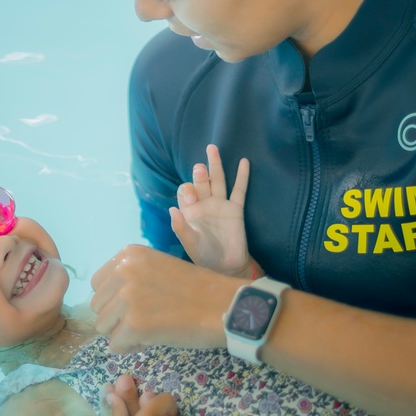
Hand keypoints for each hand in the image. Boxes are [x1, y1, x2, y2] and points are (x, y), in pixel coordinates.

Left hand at [91, 245, 241, 352]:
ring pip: (103, 327)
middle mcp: (123, 271)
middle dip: (116, 318)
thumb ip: (131, 277)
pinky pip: (115, 346)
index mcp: (128, 255)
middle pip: (97, 307)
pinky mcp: (134, 324)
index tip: (138, 305)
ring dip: (122, 334)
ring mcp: (127, 297)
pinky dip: (131, 348)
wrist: (224, 305)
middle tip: (145, 320)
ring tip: (149, 329)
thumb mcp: (158, 267)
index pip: (98, 284)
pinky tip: (153, 339)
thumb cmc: (196, 290)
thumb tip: (105, 303)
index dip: (114, 300)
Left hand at [170, 144, 252, 277]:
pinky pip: (239, 190)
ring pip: (218, 180)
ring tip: (212, 148)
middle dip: (199, 174)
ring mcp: (220, 205)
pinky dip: (242, 176)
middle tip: (199, 167)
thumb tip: (171, 210)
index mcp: (190, 211)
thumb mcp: (190, 243)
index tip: (191, 199)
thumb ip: (180, 228)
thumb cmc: (204, 256)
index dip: (187, 191)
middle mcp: (204, 204)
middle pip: (201, 182)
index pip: (185, 192)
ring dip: (215, 165)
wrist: (226, 266)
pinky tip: (244, 161)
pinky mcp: (235, 210)